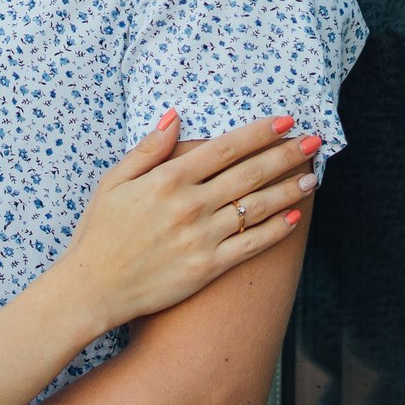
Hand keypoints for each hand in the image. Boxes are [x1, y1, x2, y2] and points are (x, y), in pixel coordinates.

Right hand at [55, 113, 317, 328]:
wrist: (92, 289)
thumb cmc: (99, 233)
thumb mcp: (113, 181)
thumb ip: (148, 149)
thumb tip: (174, 116)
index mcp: (167, 179)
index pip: (225, 148)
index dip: (259, 133)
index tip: (285, 122)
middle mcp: (189, 205)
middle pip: (249, 173)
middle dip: (286, 155)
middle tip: (313, 142)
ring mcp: (201, 238)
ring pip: (257, 207)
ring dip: (289, 190)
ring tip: (312, 178)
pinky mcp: (207, 268)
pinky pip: (251, 246)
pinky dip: (275, 230)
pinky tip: (294, 218)